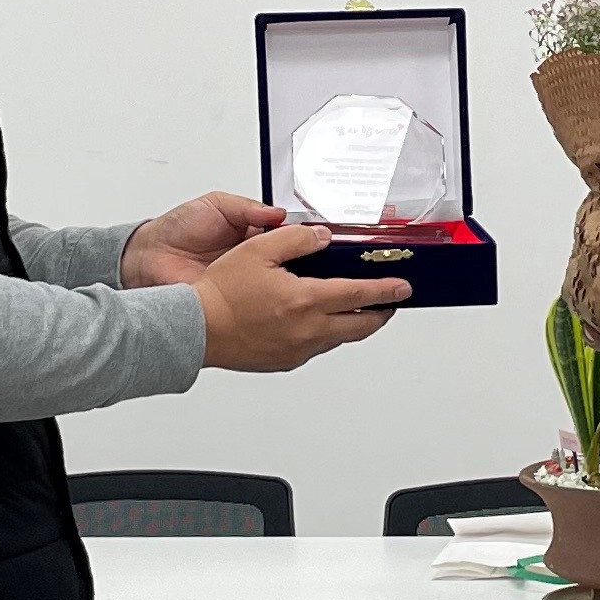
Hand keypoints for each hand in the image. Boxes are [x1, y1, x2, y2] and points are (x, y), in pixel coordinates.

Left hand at [123, 191, 288, 286]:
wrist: (149, 257)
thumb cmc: (177, 229)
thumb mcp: (215, 204)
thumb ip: (247, 207)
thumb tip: (277, 213)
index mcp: (250, 233)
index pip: (283, 235)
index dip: (297, 236)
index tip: (310, 236)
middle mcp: (250, 259)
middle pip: (283, 260)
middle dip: (294, 259)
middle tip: (300, 254)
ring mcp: (243, 281)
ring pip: (273, 282)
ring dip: (280, 279)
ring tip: (285, 272)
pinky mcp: (233, 300)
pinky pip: (254, 301)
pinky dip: (262, 298)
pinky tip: (267, 291)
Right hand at [195, 226, 410, 369]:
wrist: (196, 329)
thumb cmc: (221, 292)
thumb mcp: (258, 250)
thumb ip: (295, 240)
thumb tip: (322, 238)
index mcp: (304, 301)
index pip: (359, 295)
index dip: (386, 291)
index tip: (403, 289)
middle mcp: (307, 331)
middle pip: (360, 326)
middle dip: (379, 313)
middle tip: (388, 303)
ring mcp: (297, 350)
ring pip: (339, 338)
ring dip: (351, 323)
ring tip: (352, 308)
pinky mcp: (285, 361)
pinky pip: (316, 347)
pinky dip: (325, 333)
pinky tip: (314, 320)